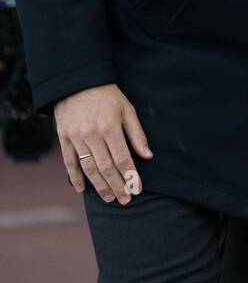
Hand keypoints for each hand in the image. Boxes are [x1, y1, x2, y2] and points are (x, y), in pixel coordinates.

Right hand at [55, 84, 152, 202]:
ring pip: (88, 167)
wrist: (76, 82)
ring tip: (109, 198)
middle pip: (106, 167)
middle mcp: (92, 134)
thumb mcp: (127, 109)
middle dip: (117, 186)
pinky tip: (81, 189)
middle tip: (125, 200)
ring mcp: (76, 137)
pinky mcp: (64, 137)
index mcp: (110, 127)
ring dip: (99, 186)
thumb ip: (137, 133)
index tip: (136, 189)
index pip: (122, 158)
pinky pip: (69, 161)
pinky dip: (75, 176)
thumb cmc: (106, 95)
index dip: (130, 176)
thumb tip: (148, 155)